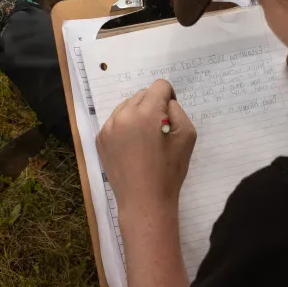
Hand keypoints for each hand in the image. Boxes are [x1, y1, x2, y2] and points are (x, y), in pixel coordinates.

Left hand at [97, 79, 197, 213]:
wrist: (144, 201)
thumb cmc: (169, 171)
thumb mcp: (187, 136)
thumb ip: (177, 110)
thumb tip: (165, 103)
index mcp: (146, 113)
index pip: (159, 86)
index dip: (169, 96)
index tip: (170, 116)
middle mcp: (123, 115)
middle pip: (142, 94)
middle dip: (153, 105)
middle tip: (159, 130)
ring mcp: (108, 127)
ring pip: (127, 105)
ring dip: (138, 114)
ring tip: (145, 139)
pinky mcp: (100, 139)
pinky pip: (116, 120)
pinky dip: (125, 126)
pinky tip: (132, 146)